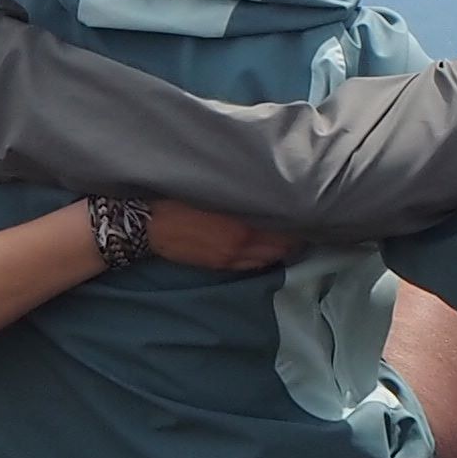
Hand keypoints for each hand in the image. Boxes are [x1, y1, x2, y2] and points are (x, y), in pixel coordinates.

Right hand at [143, 200, 305, 273]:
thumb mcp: (213, 191)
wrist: (151, 225)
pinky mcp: (220, 265)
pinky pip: (252, 266)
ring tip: (290, 239)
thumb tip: (263, 192)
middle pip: (279, 247)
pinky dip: (264, 259)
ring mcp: (230, 258)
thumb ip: (241, 194)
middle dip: (293, 239)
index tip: (305, 215)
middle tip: (302, 227)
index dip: (296, 224)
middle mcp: (240, 245)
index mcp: (241, 224)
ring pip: (267, 258)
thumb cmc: (179, 200)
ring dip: (280, 250)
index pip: (281, 230)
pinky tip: (269, 251)